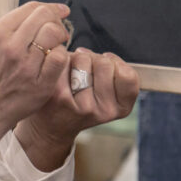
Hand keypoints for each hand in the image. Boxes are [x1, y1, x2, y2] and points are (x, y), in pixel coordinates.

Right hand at [0, 1, 71, 147]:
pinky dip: (61, 56)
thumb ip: (13, 28)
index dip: (51, 7)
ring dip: (60, 37)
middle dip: (57, 21)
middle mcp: (10, 46)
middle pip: (45, 17)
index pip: (32, 7)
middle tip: (58, 32)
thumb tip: (45, 11)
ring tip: (56, 46)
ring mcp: (25, 65)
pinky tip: (55, 62)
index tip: (60, 11)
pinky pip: (60, 57)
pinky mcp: (39, 83)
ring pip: (54, 34)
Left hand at [14, 48, 139, 170]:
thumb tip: (105, 56)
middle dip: (94, 60)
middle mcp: (104, 110)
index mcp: (121, 108)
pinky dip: (62, 61)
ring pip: (84, 59)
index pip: (128, 75)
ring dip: (78, 59)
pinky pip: (65, 61)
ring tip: (72, 74)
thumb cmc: (82, 99)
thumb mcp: (109, 93)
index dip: (116, 64)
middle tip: (85, 72)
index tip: (105, 68)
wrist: (52, 123)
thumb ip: (115, 73)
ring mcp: (81, 105)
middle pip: (105, 63)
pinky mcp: (59, 95)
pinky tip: (60, 74)